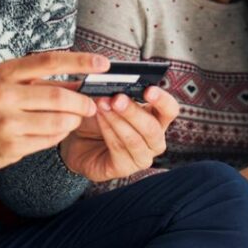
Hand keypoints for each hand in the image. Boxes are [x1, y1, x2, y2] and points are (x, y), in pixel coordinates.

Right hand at [0, 52, 105, 170]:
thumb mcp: (9, 80)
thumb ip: (42, 79)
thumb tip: (81, 79)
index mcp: (7, 72)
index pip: (50, 61)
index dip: (80, 61)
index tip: (103, 63)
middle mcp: (6, 95)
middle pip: (58, 96)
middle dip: (82, 102)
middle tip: (91, 105)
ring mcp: (7, 122)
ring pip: (57, 122)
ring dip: (73, 121)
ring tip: (75, 119)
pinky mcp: (11, 146)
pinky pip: (48, 141)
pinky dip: (60, 135)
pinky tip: (58, 130)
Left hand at [58, 86, 179, 181]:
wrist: (77, 140)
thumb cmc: (98, 117)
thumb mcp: (107, 100)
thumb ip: (116, 91)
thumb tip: (113, 78)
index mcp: (156, 119)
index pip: (170, 110)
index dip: (162, 100)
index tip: (148, 90)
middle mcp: (154, 140)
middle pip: (153, 127)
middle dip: (133, 112)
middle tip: (117, 98)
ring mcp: (142, 157)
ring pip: (135, 139)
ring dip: (117, 121)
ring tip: (102, 105)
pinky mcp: (125, 169)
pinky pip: (119, 150)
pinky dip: (108, 131)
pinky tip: (99, 118)